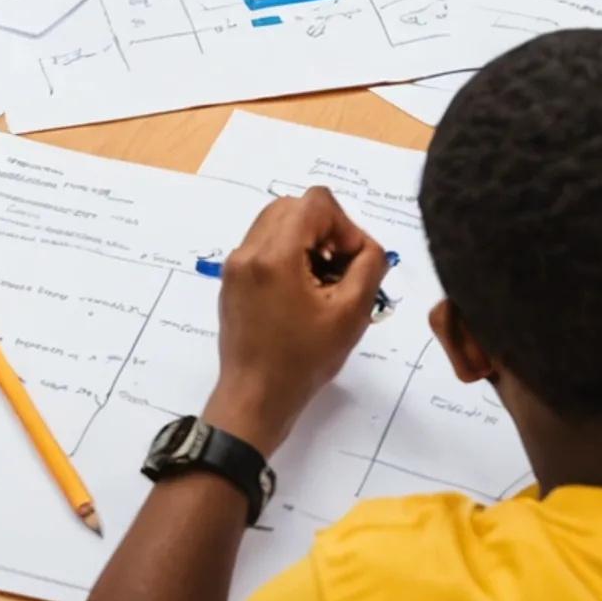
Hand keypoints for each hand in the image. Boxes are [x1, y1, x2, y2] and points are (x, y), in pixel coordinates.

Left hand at [201, 188, 388, 454]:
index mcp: (274, 255)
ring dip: (307, 240)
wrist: (255, 398)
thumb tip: (367, 247)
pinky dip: (288, 254)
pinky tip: (303, 292)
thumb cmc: (303, 361)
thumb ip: (369, 266)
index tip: (351, 261)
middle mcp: (248, 252)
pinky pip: (263, 246)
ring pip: (278, 223)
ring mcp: (235, 266)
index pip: (316, 203)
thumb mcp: (351, 313)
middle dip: (325, 230)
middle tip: (340, 268)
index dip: (344, 225)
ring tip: (323, 281)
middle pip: (295, 207)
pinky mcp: (232, 281)